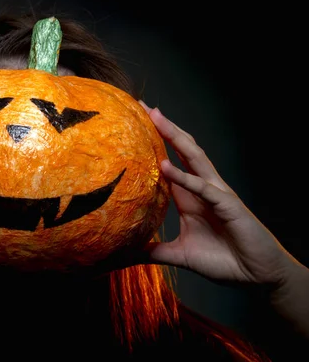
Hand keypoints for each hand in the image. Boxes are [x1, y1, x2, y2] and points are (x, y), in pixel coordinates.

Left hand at [138, 101, 299, 288]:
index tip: (134, 124)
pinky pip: (203, 188)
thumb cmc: (222, 261)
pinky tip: (165, 166)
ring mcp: (216, 194)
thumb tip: (127, 254)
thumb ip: (154, 251)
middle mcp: (203, 188)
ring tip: (156, 118)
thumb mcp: (179, 255)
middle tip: (143, 106)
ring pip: (194, 158)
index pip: (169, 161)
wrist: (255, 276)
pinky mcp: (228, 206)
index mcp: (190, 196)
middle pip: (182, 150)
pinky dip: (184, 177)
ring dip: (175, 138)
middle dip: (164, 127)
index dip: (155, 142)